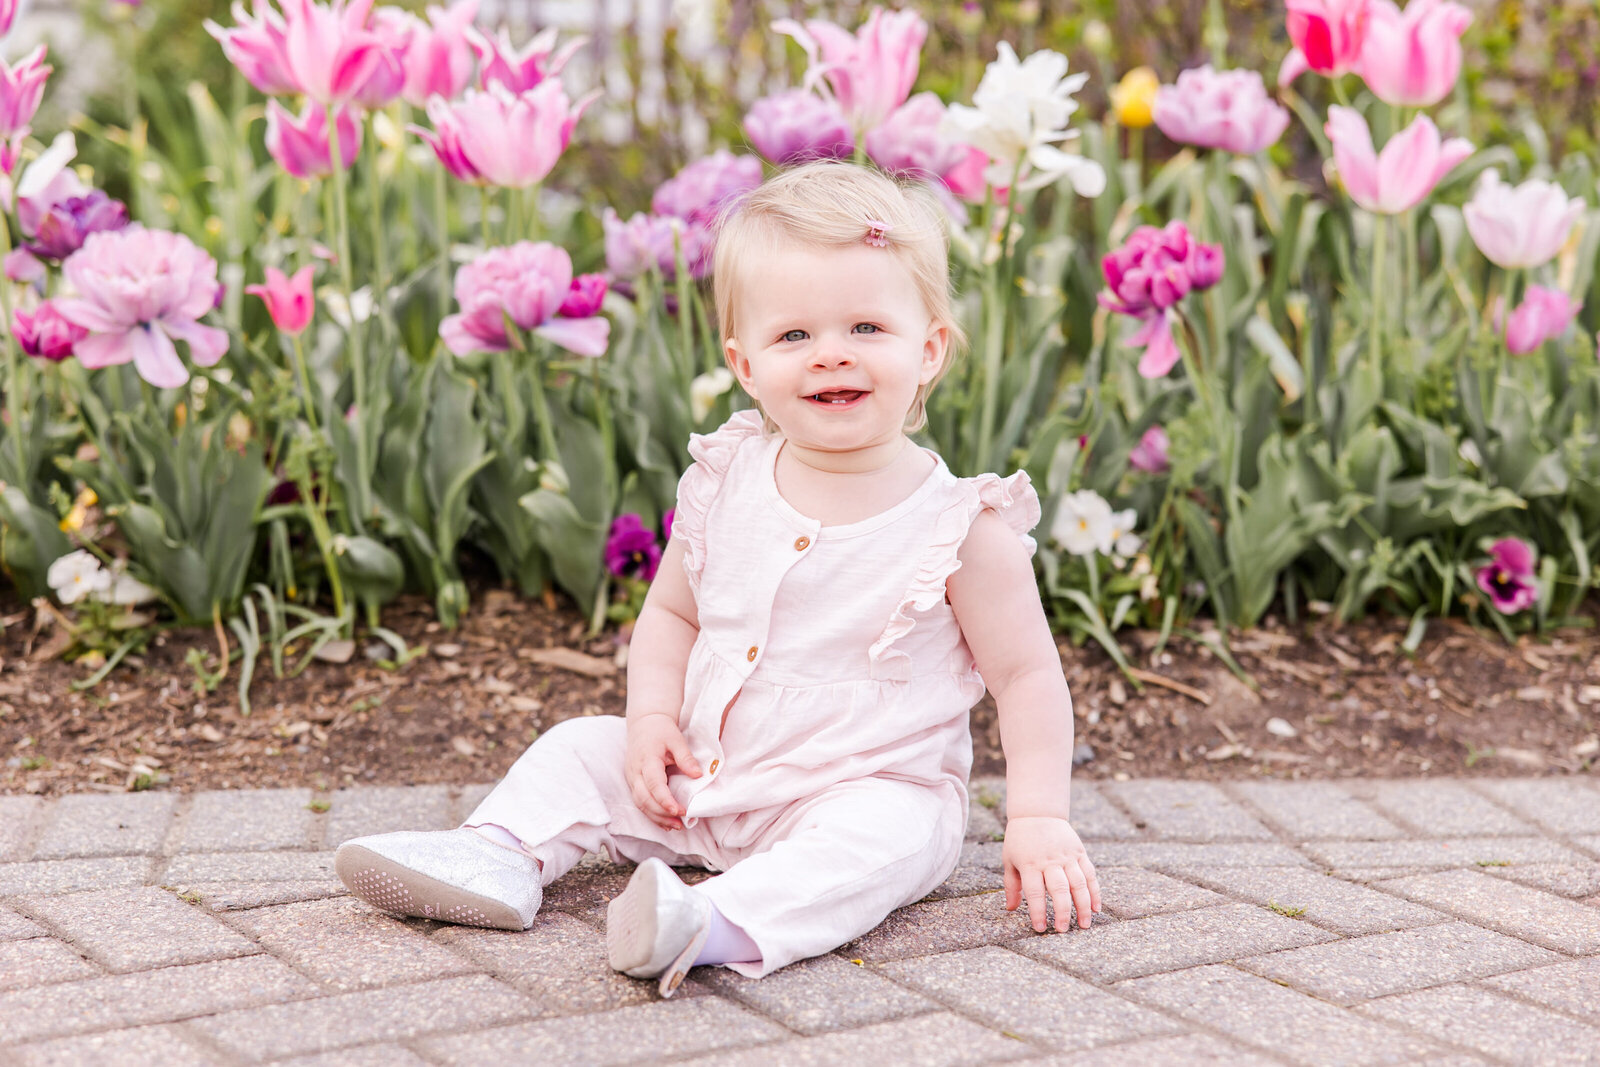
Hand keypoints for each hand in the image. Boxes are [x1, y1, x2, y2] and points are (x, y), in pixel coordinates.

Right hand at [624, 712, 701, 832]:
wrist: (643, 724)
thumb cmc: (661, 731)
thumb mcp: (676, 739)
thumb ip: (686, 757)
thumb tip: (698, 775)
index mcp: (647, 759)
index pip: (654, 784)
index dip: (665, 800)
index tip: (680, 810)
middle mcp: (635, 771)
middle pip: (644, 798)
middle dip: (662, 813)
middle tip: (681, 822)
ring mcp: (631, 778)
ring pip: (640, 803)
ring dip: (657, 817)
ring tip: (676, 826)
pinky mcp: (633, 782)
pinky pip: (640, 802)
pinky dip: (652, 814)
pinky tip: (665, 822)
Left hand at [1002, 816, 1100, 931]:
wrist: (1037, 813)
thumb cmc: (1020, 840)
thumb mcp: (1009, 860)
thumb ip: (1011, 884)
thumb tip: (1011, 909)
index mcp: (1030, 864)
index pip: (1035, 892)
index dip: (1038, 912)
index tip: (1040, 928)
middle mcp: (1049, 860)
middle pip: (1059, 889)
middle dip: (1062, 912)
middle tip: (1063, 930)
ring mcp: (1066, 856)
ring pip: (1078, 883)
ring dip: (1083, 906)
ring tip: (1084, 925)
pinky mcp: (1079, 852)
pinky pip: (1089, 874)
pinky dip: (1095, 892)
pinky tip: (1096, 908)